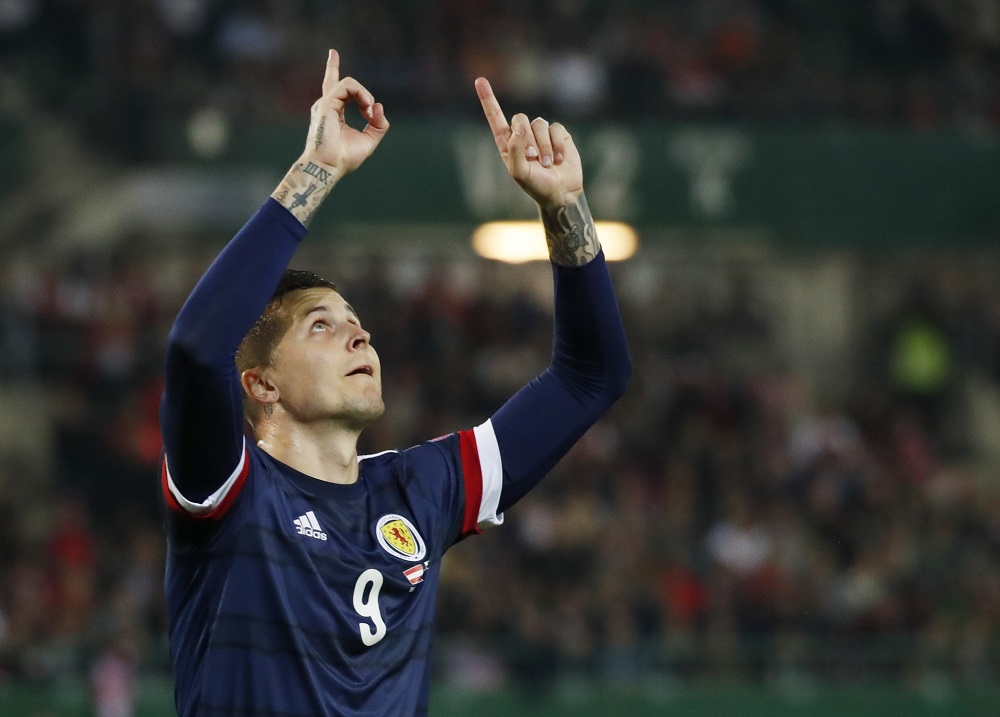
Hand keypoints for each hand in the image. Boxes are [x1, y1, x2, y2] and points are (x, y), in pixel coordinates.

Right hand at [302, 50, 388, 177]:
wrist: (328, 166)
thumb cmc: (344, 158)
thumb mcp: (368, 140)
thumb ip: (377, 125)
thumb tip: (378, 106)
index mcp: (334, 114)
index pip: (335, 90)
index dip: (332, 70)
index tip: (332, 53)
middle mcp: (327, 107)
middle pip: (332, 81)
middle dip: (332, 66)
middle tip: (365, 108)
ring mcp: (325, 104)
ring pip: (348, 84)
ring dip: (365, 95)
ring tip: (369, 111)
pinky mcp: (327, 103)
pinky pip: (347, 86)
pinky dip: (361, 94)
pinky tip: (367, 107)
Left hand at [475, 78, 582, 208]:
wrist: (561, 193)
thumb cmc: (536, 185)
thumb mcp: (518, 172)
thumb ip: (515, 148)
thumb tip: (520, 124)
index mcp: (508, 144)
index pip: (496, 118)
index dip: (488, 99)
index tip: (480, 80)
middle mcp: (523, 135)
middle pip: (520, 118)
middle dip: (527, 139)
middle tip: (533, 159)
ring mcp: (541, 133)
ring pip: (539, 124)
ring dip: (544, 147)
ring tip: (547, 164)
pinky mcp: (558, 134)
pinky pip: (555, 128)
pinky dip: (557, 145)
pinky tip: (559, 159)